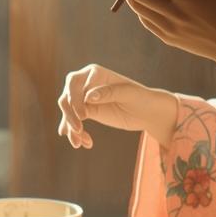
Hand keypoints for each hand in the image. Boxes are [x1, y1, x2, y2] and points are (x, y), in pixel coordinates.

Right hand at [57, 64, 175, 148]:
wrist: (148, 112)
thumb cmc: (141, 97)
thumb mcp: (127, 94)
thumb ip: (108, 93)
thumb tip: (88, 96)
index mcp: (94, 73)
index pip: (74, 83)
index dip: (75, 99)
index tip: (83, 116)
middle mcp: (86, 83)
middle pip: (67, 98)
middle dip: (69, 115)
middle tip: (78, 131)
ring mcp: (85, 99)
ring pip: (68, 112)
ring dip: (70, 128)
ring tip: (78, 143)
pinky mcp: (87, 112)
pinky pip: (74, 122)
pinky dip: (75, 133)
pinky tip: (79, 143)